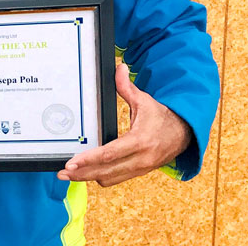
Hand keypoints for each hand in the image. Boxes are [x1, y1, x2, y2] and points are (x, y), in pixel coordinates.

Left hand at [57, 63, 192, 186]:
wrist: (185, 133)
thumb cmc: (162, 117)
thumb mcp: (145, 101)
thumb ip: (127, 87)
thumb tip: (118, 67)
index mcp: (139, 141)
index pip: (109, 154)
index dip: (88, 160)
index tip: (71, 163)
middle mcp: (140, 159)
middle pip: (105, 171)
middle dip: (81, 173)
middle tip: (62, 173)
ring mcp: (140, 168)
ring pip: (109, 179)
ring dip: (88, 178)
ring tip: (68, 175)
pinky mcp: (139, 172)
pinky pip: (117, 179)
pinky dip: (101, 177)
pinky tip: (86, 174)